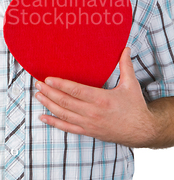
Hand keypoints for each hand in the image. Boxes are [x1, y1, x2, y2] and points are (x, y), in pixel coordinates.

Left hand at [34, 48, 159, 146]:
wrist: (141, 131)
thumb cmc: (135, 107)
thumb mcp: (131, 84)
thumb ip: (125, 65)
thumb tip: (125, 48)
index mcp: (102, 99)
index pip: (76, 91)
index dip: (60, 85)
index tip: (48, 79)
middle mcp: (93, 113)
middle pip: (65, 102)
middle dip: (49, 92)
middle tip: (38, 84)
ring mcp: (89, 124)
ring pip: (63, 114)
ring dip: (49, 104)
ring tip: (38, 96)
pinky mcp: (88, 131)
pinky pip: (67, 128)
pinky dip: (53, 122)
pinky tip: (42, 117)